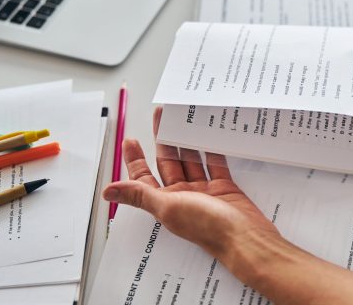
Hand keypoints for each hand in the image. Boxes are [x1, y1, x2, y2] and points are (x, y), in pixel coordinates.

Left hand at [102, 107, 279, 257]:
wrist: (245, 237)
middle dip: (162, 140)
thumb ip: (139, 195)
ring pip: (191, 161)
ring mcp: (204, 191)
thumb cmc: (207, 227)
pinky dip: (211, 149)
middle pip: (168, 164)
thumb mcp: (167, 207)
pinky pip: (215, 164)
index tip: (130, 139)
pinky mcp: (224, 187)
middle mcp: (183, 196)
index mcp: (166, 202)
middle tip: (160, 116)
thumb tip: (107, 192)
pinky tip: (208, 134)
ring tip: (181, 120)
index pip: (144, 178)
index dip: (136, 159)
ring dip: (185, 142)